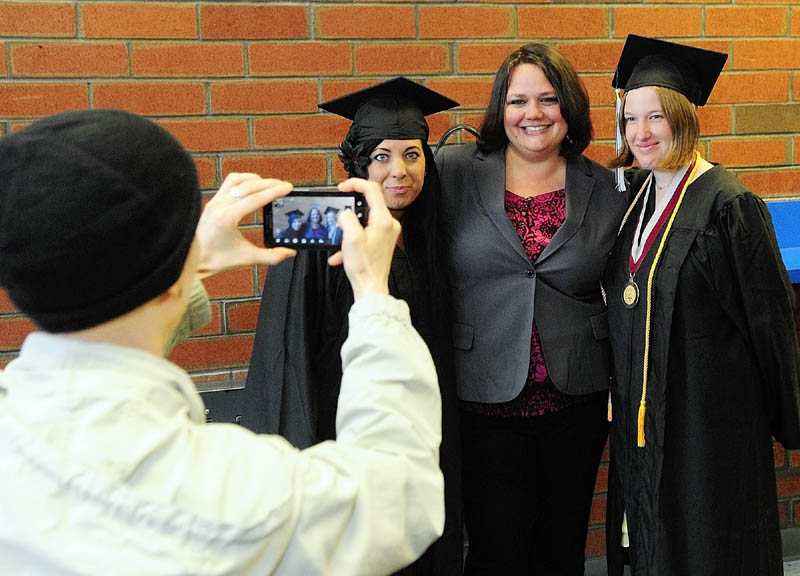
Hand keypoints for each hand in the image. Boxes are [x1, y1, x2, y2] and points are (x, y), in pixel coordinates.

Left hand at [195, 173, 295, 277]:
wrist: (194, 261)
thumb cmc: (216, 259)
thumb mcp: (248, 258)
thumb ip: (272, 256)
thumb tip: (289, 252)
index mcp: (227, 218)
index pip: (256, 198)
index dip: (275, 191)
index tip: (287, 188)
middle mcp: (219, 206)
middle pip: (248, 186)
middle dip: (269, 183)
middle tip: (283, 185)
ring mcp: (214, 202)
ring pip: (237, 179)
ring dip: (255, 179)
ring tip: (269, 184)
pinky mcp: (212, 202)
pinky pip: (229, 183)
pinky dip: (243, 181)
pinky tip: (252, 186)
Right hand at [328, 178, 400, 299]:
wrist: (370, 289)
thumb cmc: (364, 268)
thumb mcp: (350, 238)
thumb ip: (346, 218)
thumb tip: (344, 212)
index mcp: (384, 220)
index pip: (372, 189)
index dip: (355, 184)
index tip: (342, 188)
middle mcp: (388, 224)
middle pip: (368, 203)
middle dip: (350, 208)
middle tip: (338, 212)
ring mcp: (386, 233)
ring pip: (364, 219)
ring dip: (348, 227)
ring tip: (339, 237)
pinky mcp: (382, 242)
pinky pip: (364, 233)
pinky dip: (352, 239)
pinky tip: (341, 253)